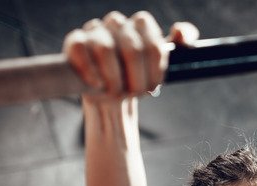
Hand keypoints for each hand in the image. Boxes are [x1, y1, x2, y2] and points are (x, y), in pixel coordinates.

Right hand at [63, 11, 198, 97]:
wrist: (110, 93)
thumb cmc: (136, 77)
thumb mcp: (161, 64)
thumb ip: (181, 46)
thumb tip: (181, 34)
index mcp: (143, 25)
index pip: (155, 46)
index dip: (155, 72)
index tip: (153, 87)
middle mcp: (119, 22)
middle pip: (133, 50)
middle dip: (136, 80)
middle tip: (135, 93)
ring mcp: (96, 30)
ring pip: (105, 50)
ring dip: (113, 79)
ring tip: (116, 91)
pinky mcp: (75, 41)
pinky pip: (79, 49)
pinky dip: (90, 72)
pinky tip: (97, 84)